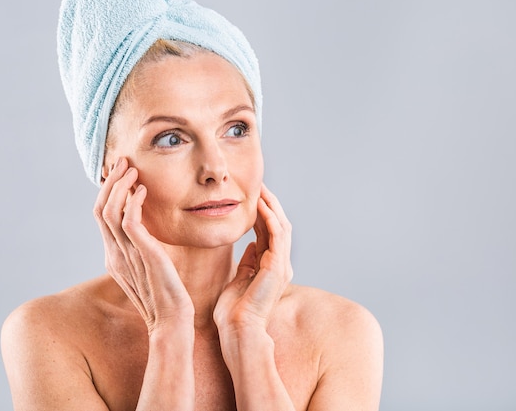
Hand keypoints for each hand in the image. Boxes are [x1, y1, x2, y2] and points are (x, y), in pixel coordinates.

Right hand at [94, 157, 193, 334]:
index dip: (107, 191)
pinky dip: (133, 201)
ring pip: (109, 211)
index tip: (120, 173)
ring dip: (119, 186)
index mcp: (114, 255)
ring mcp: (125, 254)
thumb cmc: (165, 294)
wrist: (172, 320)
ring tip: (132, 169)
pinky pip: (129, 221)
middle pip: (100, 209)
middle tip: (122, 162)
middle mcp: (114, 253)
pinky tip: (144, 190)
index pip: (101, 215)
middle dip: (110, 182)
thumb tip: (148, 229)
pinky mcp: (142, 254)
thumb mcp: (149, 266)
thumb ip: (142, 247)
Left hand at [213, 184, 292, 331]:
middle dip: (269, 203)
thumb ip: (246, 263)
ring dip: (271, 205)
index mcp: (271, 267)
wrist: (238, 330)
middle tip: (258, 184)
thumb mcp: (239, 279)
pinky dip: (270, 218)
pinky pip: (278, 235)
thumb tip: (249, 246)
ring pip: (282, 226)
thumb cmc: (233, 311)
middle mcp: (280, 264)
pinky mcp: (277, 267)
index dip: (262, 212)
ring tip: (260, 188)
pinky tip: (260, 204)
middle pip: (279, 225)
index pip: (269, 232)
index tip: (251, 196)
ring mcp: (281, 266)